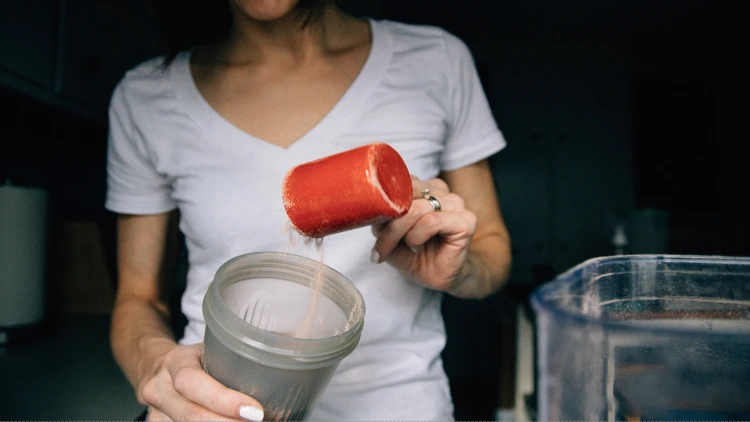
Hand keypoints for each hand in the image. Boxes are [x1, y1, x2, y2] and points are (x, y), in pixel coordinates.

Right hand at [140, 343, 263, 420]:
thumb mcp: (210, 349)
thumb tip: (284, 365)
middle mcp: (159, 387)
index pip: (192, 382)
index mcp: (175, 362)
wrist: (156, 366)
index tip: (256, 412)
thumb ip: (234, 358)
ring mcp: (155, 411)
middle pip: (189, 414)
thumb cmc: (194, 358)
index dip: (224, 400)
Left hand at [371, 175, 476, 291]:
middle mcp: (441, 192)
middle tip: (380, 247)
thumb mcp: (391, 238)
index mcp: (424, 188)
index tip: (372, 228)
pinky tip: (417, 245)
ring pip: (417, 209)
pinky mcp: (466, 221)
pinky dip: (417, 235)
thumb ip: (382, 222)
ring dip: (400, 232)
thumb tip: (371, 212)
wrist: (439, 277)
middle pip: (406, 195)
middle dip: (389, 222)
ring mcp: (455, 204)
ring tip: (397, 248)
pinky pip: (432, 221)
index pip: (400, 182)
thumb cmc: (416, 255)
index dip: (383, 205)